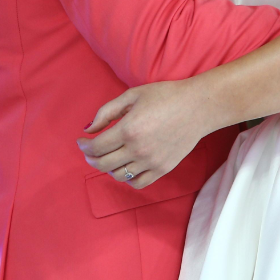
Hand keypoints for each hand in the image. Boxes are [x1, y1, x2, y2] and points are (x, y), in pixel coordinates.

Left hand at [78, 76, 231, 187]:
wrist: (197, 107)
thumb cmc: (165, 96)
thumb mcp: (132, 96)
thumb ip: (106, 112)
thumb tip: (88, 130)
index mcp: (128, 129)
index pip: (96, 147)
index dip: (84, 146)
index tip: (81, 142)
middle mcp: (138, 149)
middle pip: (103, 164)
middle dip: (91, 158)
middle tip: (89, 151)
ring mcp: (151, 161)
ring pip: (118, 175)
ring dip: (107, 168)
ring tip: (108, 157)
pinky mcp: (163, 169)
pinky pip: (137, 183)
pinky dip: (126, 178)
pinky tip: (125, 167)